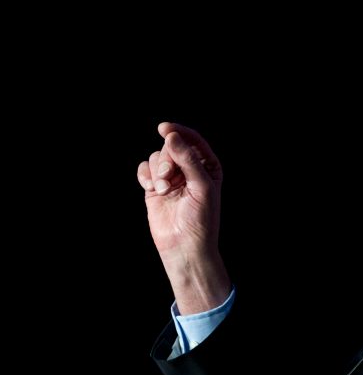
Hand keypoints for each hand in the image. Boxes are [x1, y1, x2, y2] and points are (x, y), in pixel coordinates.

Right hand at [137, 122, 230, 313]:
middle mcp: (189, 169)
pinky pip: (144, 170)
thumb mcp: (201, 186)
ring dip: (156, 171)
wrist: (185, 246)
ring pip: (155, 157)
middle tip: (167, 178)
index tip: (164, 129)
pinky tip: (151, 189)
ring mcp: (171, 178)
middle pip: (171, 147)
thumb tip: (172, 136)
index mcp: (207, 166)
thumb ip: (188, 160)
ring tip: (163, 190)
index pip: (193, 140)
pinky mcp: (154, 188)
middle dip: (166, 159)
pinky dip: (145, 176)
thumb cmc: (201, 219)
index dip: (179, 132)